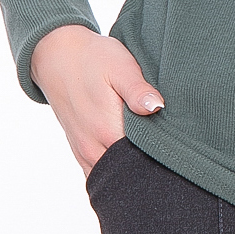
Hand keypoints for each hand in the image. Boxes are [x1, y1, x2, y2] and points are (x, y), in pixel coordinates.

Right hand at [30, 24, 164, 177]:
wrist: (58, 57)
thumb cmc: (93, 59)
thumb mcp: (120, 67)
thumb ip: (138, 90)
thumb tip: (158, 107)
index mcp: (108, 131)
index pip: (143, 160)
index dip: (163, 154)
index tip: (176, 144)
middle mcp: (94, 149)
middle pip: (128, 172)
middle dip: (149, 166)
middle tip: (168, 149)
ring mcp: (84, 154)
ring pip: (112, 176)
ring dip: (130, 169)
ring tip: (150, 151)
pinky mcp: (80, 151)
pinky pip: (98, 173)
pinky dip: (114, 170)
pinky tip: (129, 155)